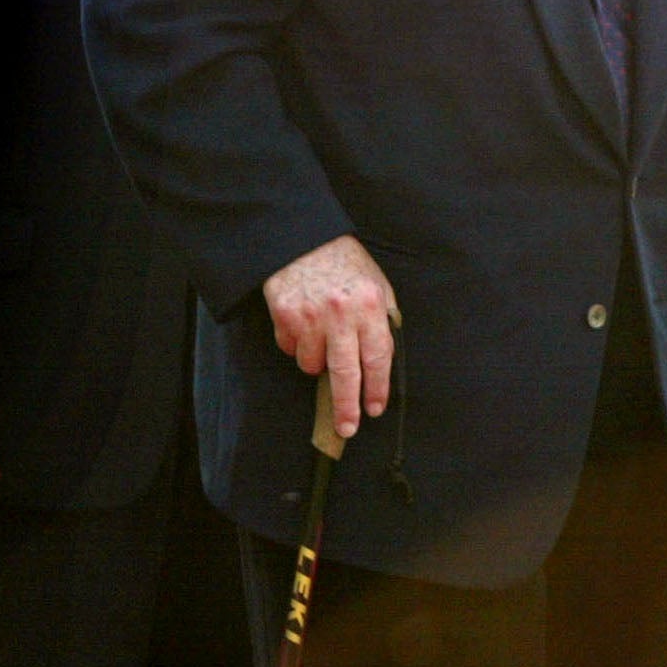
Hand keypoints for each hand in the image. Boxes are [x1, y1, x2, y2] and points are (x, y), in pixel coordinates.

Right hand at [263, 235, 398, 441]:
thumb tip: (383, 361)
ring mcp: (309, 316)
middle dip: (347, 407)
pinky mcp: (284, 316)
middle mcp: (340, 314)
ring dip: (317, 363)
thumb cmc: (345, 264)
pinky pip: (290, 349)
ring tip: (322, 340)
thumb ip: (382, 320)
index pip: (378, 357)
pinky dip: (296, 345)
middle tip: (347, 428)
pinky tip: (302, 326)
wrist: (303, 238)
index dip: (377, 388)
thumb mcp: (376, 285)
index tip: (375, 409)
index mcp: (369, 305)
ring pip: (312, 365)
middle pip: (345, 373)